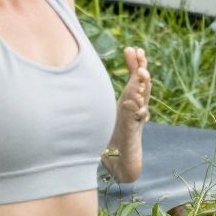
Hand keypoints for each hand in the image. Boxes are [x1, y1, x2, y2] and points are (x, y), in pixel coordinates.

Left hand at [103, 47, 150, 182]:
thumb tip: (73, 82)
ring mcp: (135, 121)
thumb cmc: (109, 139)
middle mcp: (136, 109)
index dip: (135, 63)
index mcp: (129, 102)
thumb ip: (96, 100)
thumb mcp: (102, 114)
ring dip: (142, 86)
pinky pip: (135, 119)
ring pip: (143, 99)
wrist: (120, 166)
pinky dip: (135, 109)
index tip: (131, 48)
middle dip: (141, 67)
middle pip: (142, 84)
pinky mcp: (132, 134)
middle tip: (138, 52)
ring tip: (141, 72)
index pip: (134, 78)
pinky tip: (131, 100)